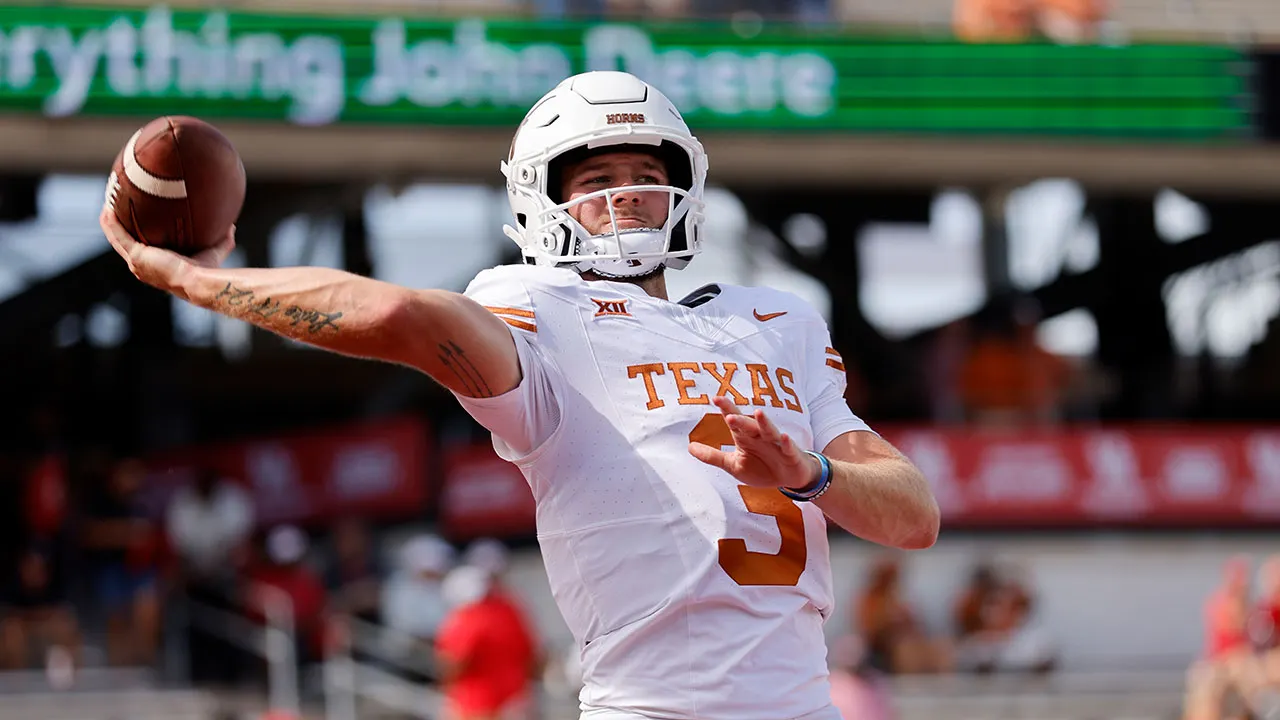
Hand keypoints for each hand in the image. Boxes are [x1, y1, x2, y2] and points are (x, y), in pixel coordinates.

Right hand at [100, 207, 235, 294]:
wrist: (198, 281)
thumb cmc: (207, 272)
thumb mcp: (213, 251)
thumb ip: (222, 239)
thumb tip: (231, 225)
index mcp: (156, 265)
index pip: (142, 247)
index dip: (137, 234)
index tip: (136, 220)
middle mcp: (142, 266)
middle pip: (125, 242)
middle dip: (119, 225)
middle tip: (115, 207)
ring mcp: (137, 263)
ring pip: (117, 238)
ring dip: (111, 222)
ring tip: (107, 203)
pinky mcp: (136, 256)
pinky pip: (118, 236)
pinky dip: (111, 223)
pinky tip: (107, 209)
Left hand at [689, 395, 821, 489]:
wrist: (789, 479)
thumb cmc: (762, 468)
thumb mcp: (733, 465)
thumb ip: (712, 456)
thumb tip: (689, 447)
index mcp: (745, 437)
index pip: (734, 420)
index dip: (726, 409)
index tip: (715, 398)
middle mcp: (760, 436)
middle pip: (749, 425)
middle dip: (740, 419)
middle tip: (729, 415)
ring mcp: (776, 444)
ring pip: (769, 431)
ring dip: (763, 423)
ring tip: (758, 413)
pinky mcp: (790, 455)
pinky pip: (788, 448)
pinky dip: (786, 443)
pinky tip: (784, 437)